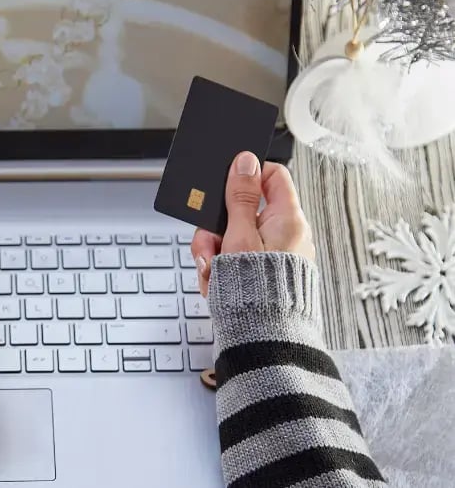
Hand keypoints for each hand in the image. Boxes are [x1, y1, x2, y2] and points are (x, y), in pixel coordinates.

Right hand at [191, 151, 315, 296]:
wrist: (261, 335)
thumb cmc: (257, 289)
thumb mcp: (240, 235)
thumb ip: (240, 196)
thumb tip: (246, 161)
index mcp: (288, 218)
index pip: (273, 175)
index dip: (247, 173)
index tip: (223, 182)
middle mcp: (285, 233)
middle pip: (242, 210)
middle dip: (217, 227)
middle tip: (209, 244)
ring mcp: (274, 253)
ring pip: (233, 236)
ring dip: (214, 251)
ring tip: (211, 271)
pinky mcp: (262, 271)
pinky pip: (236, 258)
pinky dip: (221, 268)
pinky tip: (216, 282)